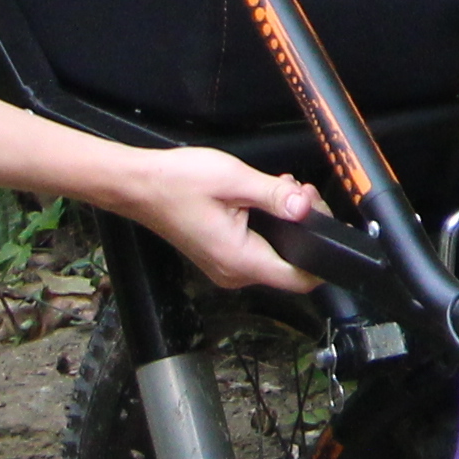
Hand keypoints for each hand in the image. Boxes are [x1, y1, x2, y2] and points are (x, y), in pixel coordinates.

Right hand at [119, 146, 324, 290]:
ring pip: (274, 254)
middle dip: (303, 228)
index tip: (321, 220)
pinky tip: (262, 199)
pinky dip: (267, 226)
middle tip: (298, 193)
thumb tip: (306, 207)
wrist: (137, 185)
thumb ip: (275, 196)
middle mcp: (233, 272)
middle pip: (289, 265)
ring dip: (284, 224)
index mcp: (239, 259)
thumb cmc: (175, 183)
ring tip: (279, 190)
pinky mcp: (220, 256)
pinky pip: (256, 248)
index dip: (321, 252)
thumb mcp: (234, 179)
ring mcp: (225, 267)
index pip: (299, 279)